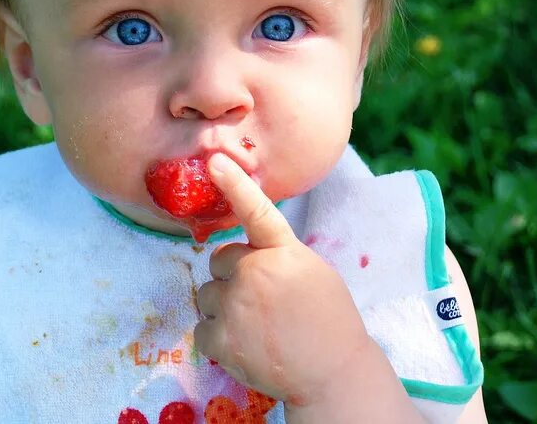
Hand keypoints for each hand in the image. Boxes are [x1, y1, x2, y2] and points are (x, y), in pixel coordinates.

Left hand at [193, 153, 373, 406]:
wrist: (332, 375)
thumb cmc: (327, 321)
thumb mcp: (311, 273)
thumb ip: (276, 255)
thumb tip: (243, 252)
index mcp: (283, 253)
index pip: (256, 211)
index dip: (234, 185)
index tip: (214, 161)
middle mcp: (255, 272)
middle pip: (220, 262)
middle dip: (233, 278)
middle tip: (264, 304)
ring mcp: (234, 305)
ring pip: (208, 295)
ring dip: (225, 309)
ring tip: (258, 328)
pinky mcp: (220, 338)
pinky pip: (203, 328)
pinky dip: (219, 340)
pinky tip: (247, 347)